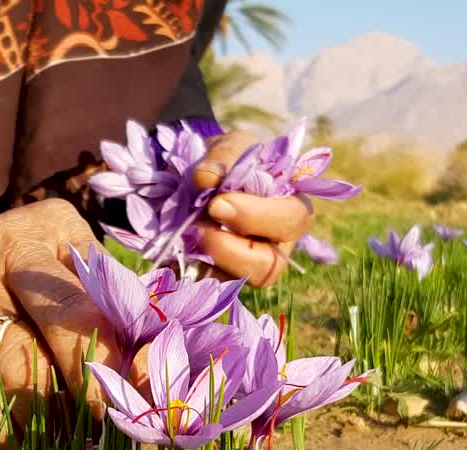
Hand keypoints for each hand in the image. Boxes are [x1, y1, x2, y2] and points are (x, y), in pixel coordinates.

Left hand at [191, 130, 313, 286]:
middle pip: (269, 265)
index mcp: (291, 206)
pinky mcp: (221, 277)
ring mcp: (249, 266)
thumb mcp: (230, 147)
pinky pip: (206, 286)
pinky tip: (175, 251)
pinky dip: (187, 270)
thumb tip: (205, 178)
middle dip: (228, 249)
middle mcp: (278, 244)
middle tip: (198, 227)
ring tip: (185, 233)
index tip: (216, 204)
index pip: (290, 220)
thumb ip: (223, 158)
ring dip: (205, 261)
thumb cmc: (230, 161)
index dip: (255, 217)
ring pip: (235, 282)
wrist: (202, 177)